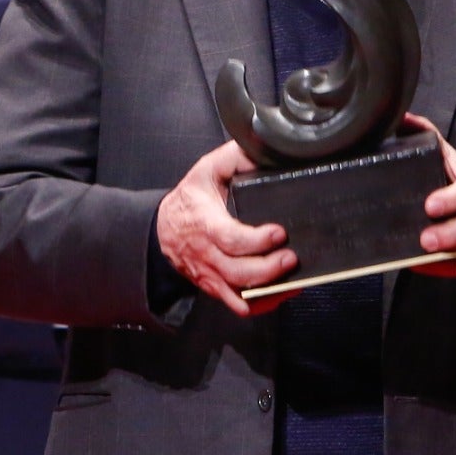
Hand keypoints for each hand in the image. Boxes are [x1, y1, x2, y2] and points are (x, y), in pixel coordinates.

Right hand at [155, 140, 298, 315]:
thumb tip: (262, 148)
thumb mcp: (207, 170)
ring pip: (239, 295)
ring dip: (269, 291)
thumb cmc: (189, 200)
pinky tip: (282, 292)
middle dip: (269, 269)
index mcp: (206, 224)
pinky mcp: (217, 288)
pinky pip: (239, 306)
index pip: (231, 239)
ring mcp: (212, 276)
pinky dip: (262, 304)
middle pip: (239, 272)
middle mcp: (208, 255)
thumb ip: (234, 157)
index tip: (279, 232)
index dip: (257, 240)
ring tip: (293, 279)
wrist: (162, 229)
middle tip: (291, 257)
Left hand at [405, 114, 455, 277]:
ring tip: (422, 253)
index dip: (453, 198)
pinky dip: (441, 270)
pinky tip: (419, 265)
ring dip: (447, 255)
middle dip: (452, 232)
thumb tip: (403, 117)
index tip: (429, 205)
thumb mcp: (452, 163)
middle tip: (425, 239)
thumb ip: (431, 141)